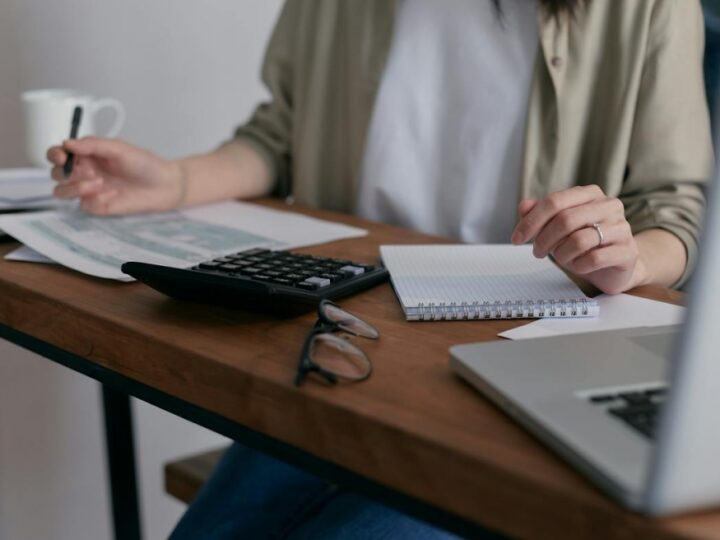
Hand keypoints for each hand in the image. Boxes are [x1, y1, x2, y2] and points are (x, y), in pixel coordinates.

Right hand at [47, 137, 184, 214]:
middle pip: (55, 173)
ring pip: (61, 191)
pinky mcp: (97, 206)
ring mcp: (89, 191)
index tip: (62, 156)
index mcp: (86, 155)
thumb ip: (93, 144)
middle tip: (90, 171)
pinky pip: (84, 205)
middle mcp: (83, 172)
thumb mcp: (119, 148)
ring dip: (75, 187)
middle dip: (66, 172)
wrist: (164, 186)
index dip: (55, 155)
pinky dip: (95, 199)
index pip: (58, 154)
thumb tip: (67, 143)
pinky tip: (113, 195)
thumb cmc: (144, 164)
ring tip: (99, 182)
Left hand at [511, 185, 646, 293]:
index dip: (531, 221)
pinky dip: (578, 266)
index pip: (554, 201)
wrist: (614, 266)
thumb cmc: (583, 243)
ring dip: (561, 254)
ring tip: (562, 259)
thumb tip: (524, 206)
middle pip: (565, 220)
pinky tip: (578, 266)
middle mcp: (609, 205)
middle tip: (537, 252)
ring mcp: (621, 227)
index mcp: (590, 194)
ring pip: (579, 240)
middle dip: (544, 240)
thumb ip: (540, 214)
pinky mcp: (628, 251)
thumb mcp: (557, 227)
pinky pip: (594, 259)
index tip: (516, 238)